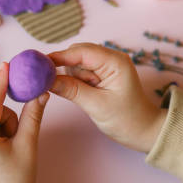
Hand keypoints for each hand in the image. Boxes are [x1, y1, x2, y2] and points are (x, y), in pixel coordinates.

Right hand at [48, 43, 166, 152]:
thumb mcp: (97, 106)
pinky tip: (81, 94)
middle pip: (76, 54)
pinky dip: (74, 82)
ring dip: (71, 78)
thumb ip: (71, 90)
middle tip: (55, 85)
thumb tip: (46, 80)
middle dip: (64, 69)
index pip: (81, 51)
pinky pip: (79, 73)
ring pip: (75, 63)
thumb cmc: (127, 120)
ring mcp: (105, 66)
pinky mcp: (100, 75)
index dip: (59, 57)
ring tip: (84, 96)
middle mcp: (110, 58)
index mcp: (115, 61)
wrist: (143, 131)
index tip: (39, 66)